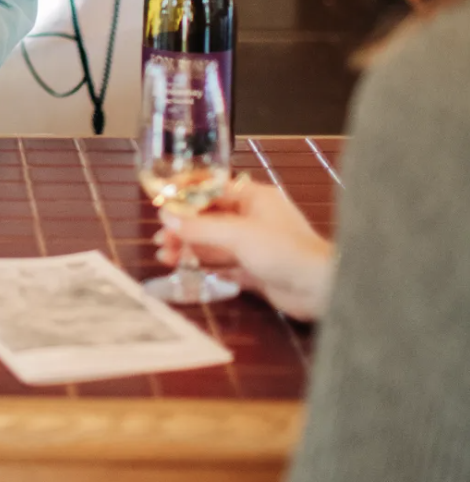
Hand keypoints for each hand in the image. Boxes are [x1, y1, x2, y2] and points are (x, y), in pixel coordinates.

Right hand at [155, 175, 333, 320]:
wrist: (321, 289)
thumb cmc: (284, 251)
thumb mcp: (238, 234)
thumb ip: (200, 227)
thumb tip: (165, 217)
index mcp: (254, 198)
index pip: (212, 192)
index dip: (185, 199)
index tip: (160, 207)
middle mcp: (253, 219)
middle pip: (209, 219)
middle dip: (183, 228)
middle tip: (160, 240)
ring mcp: (254, 246)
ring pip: (213, 243)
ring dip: (189, 248)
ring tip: (165, 257)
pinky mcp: (254, 270)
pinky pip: (222, 265)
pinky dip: (203, 266)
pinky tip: (184, 269)